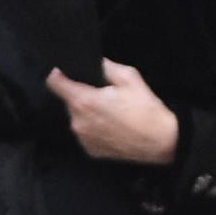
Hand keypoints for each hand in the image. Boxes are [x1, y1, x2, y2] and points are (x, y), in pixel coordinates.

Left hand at [49, 58, 180, 162]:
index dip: (58, 74)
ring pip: (77, 117)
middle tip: (104, 94)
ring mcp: (83, 139)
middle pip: (68, 100)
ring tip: (111, 112)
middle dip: (81, 94)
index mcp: (84, 101)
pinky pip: (85, 133)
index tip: (66, 72)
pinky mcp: (91, 151)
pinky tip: (112, 126)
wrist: (161, 142)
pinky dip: (93, 128)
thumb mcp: (129, 77)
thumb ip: (107, 67)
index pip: (54, 83)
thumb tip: (95, 63)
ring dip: (87, 112)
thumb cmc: (146, 109)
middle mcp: (78, 122)